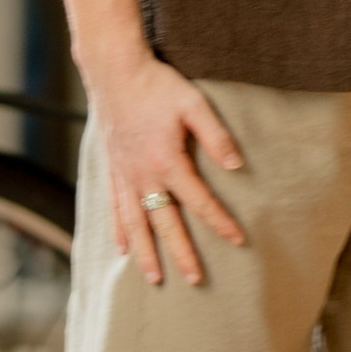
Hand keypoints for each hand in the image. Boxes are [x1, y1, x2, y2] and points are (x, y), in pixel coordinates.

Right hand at [94, 59, 248, 286]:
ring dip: (145, 252)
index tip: (239, 240)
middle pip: (165, 223)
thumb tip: (236, 167)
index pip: (199, 201)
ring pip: (135, 223)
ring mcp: (123, 175)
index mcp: (167, 162)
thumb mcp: (194, 104)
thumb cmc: (157, 85)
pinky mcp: (111, 168)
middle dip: (181, 253)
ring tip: (154, 278)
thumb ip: (216, 136)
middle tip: (195, 280)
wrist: (114, 70)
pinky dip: (118, 230)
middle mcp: (142, 175)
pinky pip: (114, 207)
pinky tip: (121, 247)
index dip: (221, 222)